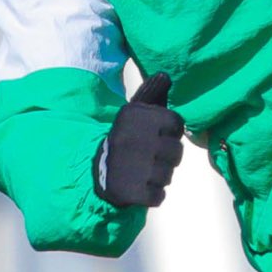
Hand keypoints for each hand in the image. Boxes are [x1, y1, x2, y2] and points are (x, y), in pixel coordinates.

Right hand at [95, 72, 183, 207]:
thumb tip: (165, 75)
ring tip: (140, 170)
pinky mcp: (129, 191)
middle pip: (177, 152)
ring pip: (168, 175)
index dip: (170, 132)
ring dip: (159, 177)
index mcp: (133, 116)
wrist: (94, 171)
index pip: (176, 123)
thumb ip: (152, 95)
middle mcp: (132, 139)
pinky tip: (139, 187)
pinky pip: (158, 196)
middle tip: (146, 156)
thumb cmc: (127, 138)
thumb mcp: (135, 113)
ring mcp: (131, 166)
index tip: (155, 134)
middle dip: (166, 157)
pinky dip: (152, 195)